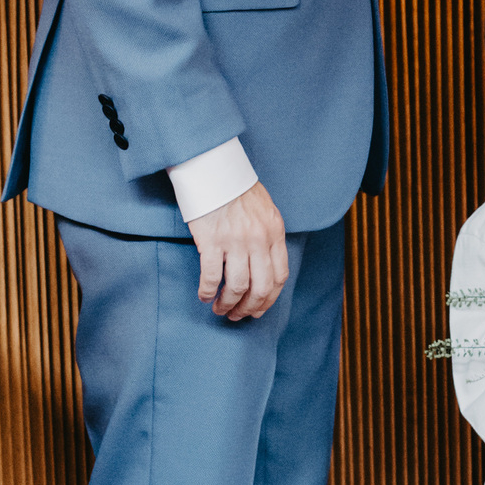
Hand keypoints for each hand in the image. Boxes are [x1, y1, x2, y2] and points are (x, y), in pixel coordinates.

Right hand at [189, 180, 288, 321]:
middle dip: (249, 308)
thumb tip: (266, 264)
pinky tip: (204, 296)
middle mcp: (258, 240)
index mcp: (274, 233)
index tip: (259, 309)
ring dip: (228, 304)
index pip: (280, 276)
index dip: (270, 299)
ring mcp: (235, 241)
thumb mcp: (266, 210)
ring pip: (236, 286)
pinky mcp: (211, 240)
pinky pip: (211, 276)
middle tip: (237, 315)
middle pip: (260, 287)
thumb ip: (269, 236)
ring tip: (220, 308)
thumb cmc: (237, 189)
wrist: (214, 169)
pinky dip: (207, 291)